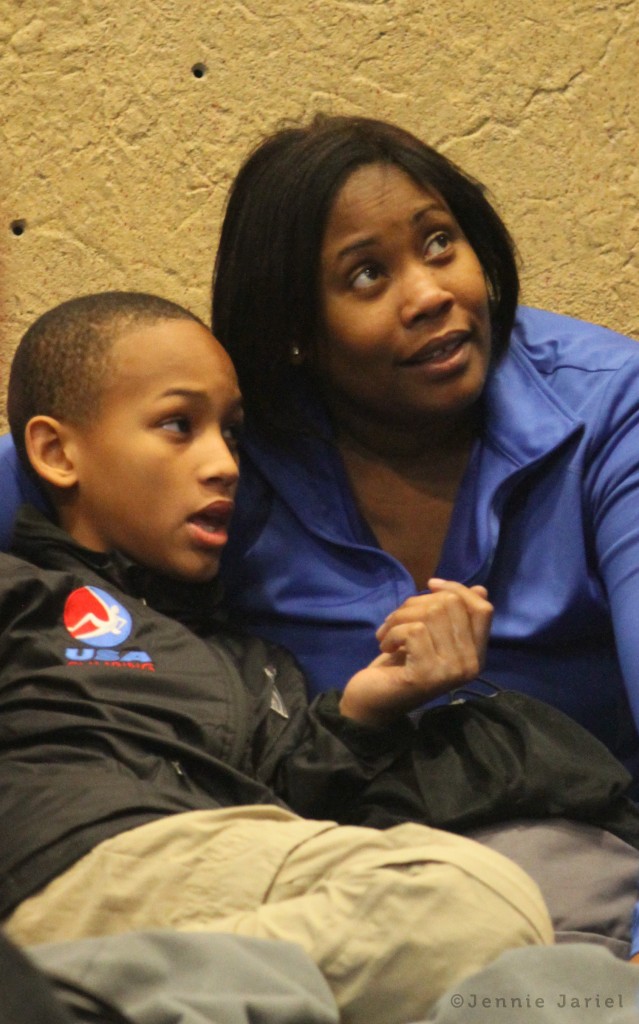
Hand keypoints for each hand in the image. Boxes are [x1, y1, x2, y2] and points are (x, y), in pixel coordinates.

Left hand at [339, 579, 492, 726]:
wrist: (374, 702)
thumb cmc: (401, 665)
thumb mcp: (428, 634)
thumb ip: (451, 616)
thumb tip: (480, 589)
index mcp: (476, 654)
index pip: (483, 610)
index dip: (458, 589)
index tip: (430, 585)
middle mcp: (471, 664)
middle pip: (452, 605)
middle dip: (416, 603)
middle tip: (395, 620)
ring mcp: (452, 671)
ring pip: (432, 613)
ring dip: (400, 617)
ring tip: (387, 633)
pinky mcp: (430, 674)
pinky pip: (415, 630)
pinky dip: (393, 632)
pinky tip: (385, 646)